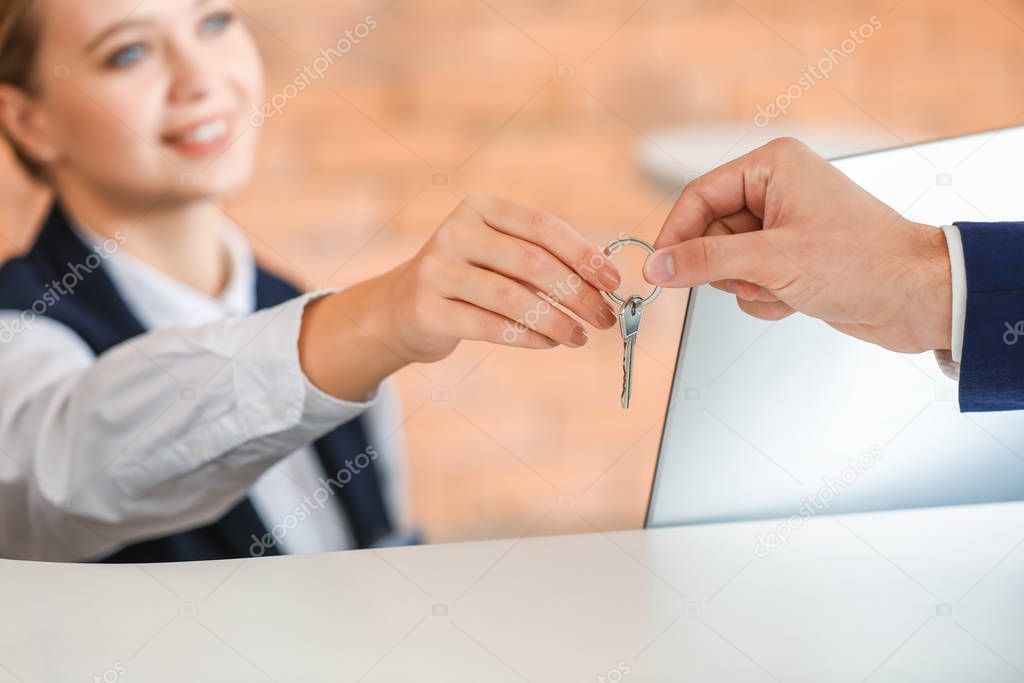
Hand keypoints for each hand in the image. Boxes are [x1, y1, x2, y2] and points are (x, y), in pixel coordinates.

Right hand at [300, 195, 621, 399]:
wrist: (400, 309)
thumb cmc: (468, 281)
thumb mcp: (498, 256)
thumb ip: (543, 261)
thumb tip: (603, 284)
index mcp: (480, 208)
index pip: (543, 226)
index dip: (584, 254)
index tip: (613, 281)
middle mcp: (456, 232)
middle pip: (533, 263)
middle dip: (578, 294)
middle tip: (604, 318)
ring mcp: (437, 269)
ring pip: (514, 298)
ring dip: (557, 321)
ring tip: (579, 337)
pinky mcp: (428, 308)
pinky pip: (491, 327)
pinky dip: (529, 337)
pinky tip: (549, 343)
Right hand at [643, 138, 952, 353]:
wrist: (917, 299)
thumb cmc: (864, 263)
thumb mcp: (772, 260)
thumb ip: (706, 260)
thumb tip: (657, 266)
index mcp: (773, 166)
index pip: (699, 196)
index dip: (676, 235)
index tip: (658, 270)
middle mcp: (776, 189)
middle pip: (709, 231)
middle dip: (725, 267)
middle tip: (747, 281)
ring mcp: (783, 226)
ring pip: (727, 261)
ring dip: (747, 286)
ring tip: (782, 289)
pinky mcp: (791, 258)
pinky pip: (749, 280)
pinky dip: (764, 297)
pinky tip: (794, 299)